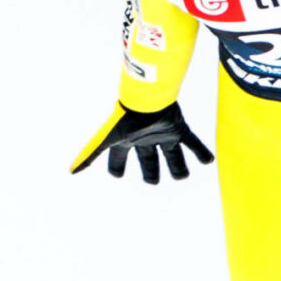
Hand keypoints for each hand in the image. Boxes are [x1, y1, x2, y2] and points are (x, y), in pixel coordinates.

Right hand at [70, 102, 214, 183]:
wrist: (146, 98)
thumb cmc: (125, 118)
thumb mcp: (106, 139)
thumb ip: (89, 154)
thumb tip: (71, 172)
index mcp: (127, 142)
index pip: (119, 160)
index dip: (117, 168)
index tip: (117, 176)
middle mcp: (145, 139)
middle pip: (148, 160)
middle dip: (150, 172)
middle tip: (153, 182)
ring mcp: (163, 134)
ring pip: (172, 154)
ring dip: (177, 166)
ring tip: (183, 176)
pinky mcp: (179, 128)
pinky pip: (193, 142)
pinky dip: (201, 152)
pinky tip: (209, 161)